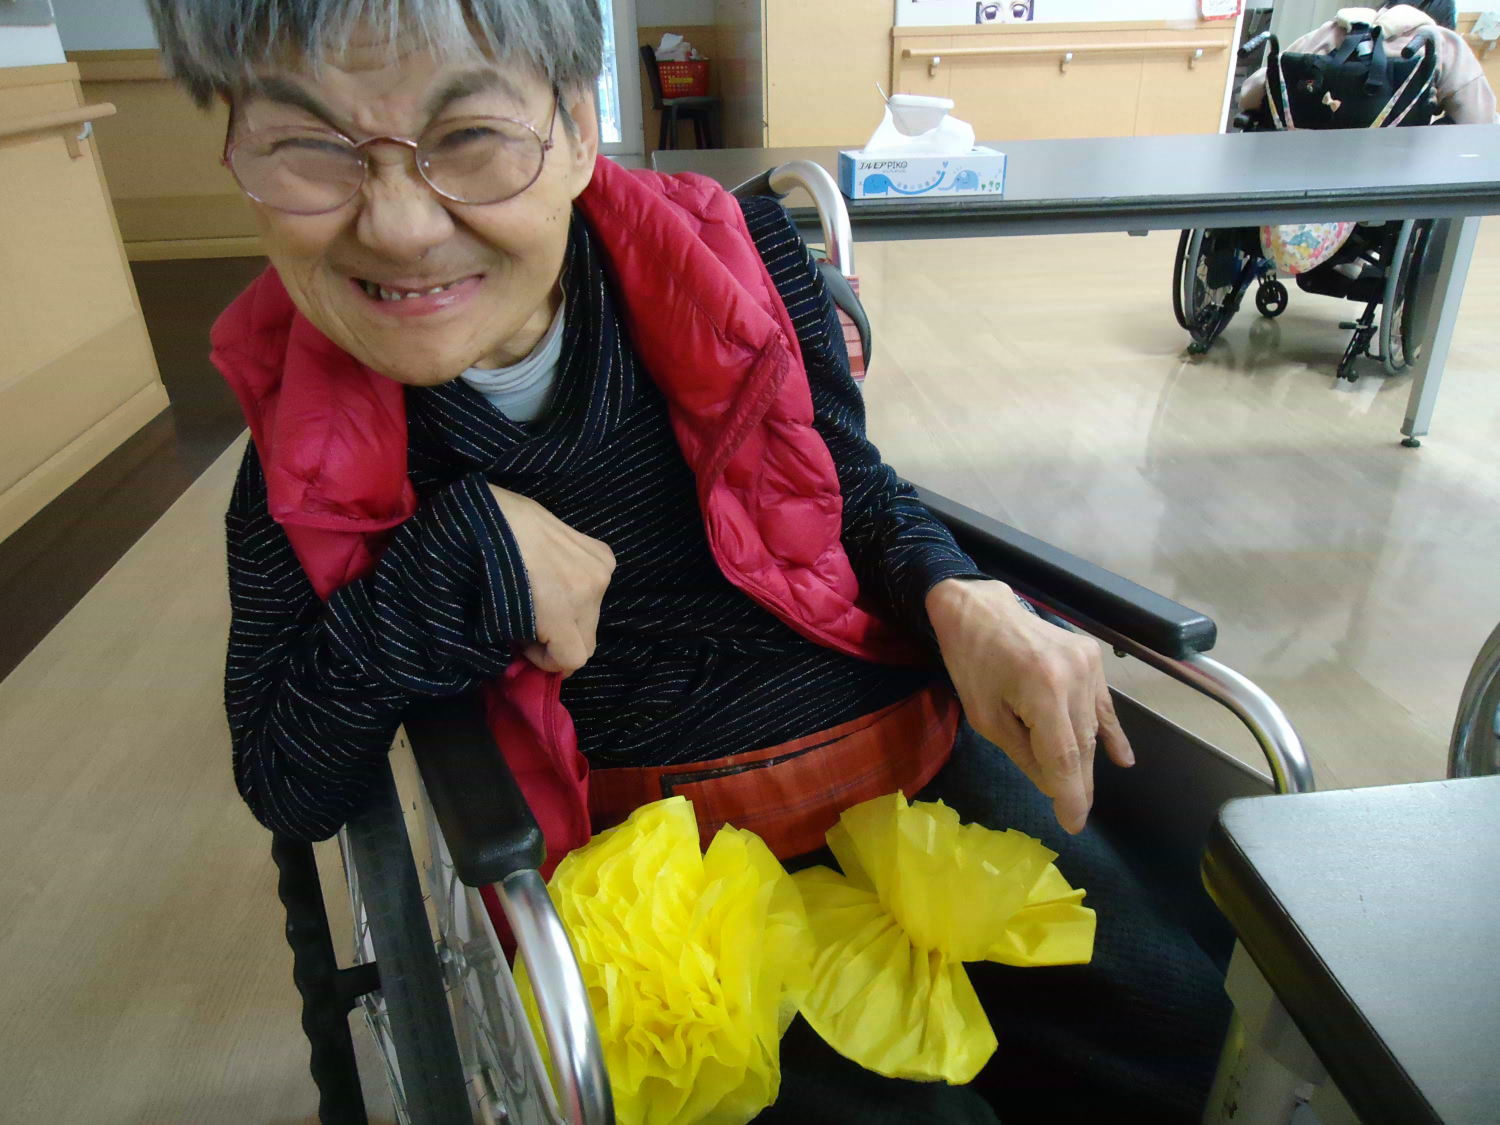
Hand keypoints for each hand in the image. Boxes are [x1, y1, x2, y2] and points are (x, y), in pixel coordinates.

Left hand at [487, 486, 614, 675]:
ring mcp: (600, 569)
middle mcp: (590, 591)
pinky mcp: (602, 552)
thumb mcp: (493, 616)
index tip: (525, 646)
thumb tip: (525, 650)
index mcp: (563, 610)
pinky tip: (557, 574)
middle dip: (560, 641)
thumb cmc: (483, 565)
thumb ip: (519, 641)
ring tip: (542, 595)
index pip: (574, 659)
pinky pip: (597, 586)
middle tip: (532, 625)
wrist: (488, 514)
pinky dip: (580, 589)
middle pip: (587, 640)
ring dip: (571, 614)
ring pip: (593, 614)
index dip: (548, 662)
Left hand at [926, 578, 1132, 833]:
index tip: (1073, 824)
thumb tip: (1053, 786)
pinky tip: (1123, 760)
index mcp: (1043, 691)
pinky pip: (1102, 705)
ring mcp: (1089, 664)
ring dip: (1087, 760)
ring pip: (1093, 727)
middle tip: (1074, 815)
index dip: (1071, 795)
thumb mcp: (986, 718)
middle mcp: (1075, 676)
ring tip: (1081, 791)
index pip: (1065, 757)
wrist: (981, 610)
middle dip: (1078, 783)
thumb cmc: (972, 663)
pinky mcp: (1093, 657)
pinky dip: (1110, 731)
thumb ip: (1024, 753)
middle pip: (1083, 745)